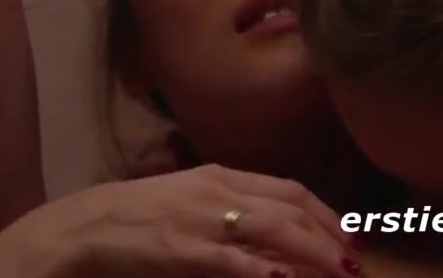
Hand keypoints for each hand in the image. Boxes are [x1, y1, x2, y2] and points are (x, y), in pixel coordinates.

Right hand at [17, 163, 361, 277]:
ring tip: (339, 273)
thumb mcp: (188, 202)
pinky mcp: (181, 248)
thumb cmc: (137, 217)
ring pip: (271, 229)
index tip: (351, 238)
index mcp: (219, 175)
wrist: (86, 226)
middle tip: (356, 264)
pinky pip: (231, 258)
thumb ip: (229, 211)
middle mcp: (215, 189)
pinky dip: (261, 269)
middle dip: (330, 236)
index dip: (326, 213)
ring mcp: (199, 218)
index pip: (288, 189)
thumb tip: (275, 238)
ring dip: (312, 253)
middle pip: (289, 208)